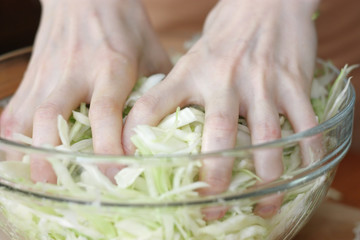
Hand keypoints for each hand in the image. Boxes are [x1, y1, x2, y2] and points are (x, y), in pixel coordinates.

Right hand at [0, 0, 170, 182]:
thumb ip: (161, 88)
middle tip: (61, 186)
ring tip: (40, 179)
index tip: (116, 175)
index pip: (105, 111)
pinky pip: (17, 108)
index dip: (108, 146)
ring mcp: (51, 73)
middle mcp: (76, 72)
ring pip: (29, 114)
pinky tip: (23, 155)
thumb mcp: (152, 52)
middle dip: (54, 153)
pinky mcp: (34, 73)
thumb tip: (173, 125)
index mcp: (112, 67)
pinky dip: (17, 135)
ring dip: (31, 149)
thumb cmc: (124, 25)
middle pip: (53, 115)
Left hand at [123, 0, 319, 217]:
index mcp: (190, 73)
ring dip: (266, 179)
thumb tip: (160, 125)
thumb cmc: (226, 34)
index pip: (152, 106)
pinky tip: (304, 173)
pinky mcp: (293, 82)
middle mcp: (223, 80)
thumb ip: (179, 89)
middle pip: (216, 136)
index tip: (125, 167)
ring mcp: (261, 82)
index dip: (133, 136)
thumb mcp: (193, 57)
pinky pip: (305, 125)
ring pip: (265, 139)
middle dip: (214, 179)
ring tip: (261, 205)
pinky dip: (308, 153)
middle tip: (210, 208)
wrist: (266, 3)